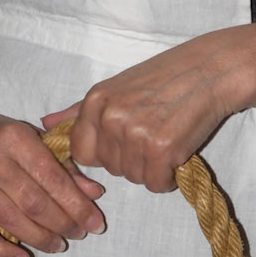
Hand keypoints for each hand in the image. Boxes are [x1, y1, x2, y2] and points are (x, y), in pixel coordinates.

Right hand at [0, 99, 106, 256]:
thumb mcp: (29, 137)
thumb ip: (62, 164)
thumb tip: (94, 192)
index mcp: (14, 139)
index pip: (52, 177)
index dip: (77, 205)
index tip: (95, 223)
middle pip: (34, 202)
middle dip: (63, 223)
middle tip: (78, 234)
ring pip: (11, 220)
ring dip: (40, 238)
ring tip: (58, 245)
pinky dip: (5, 251)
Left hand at [44, 28, 253, 193]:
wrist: (210, 70)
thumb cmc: (164, 78)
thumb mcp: (115, 87)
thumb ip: (77, 111)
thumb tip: (45, 125)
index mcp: (95, 101)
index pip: (81, 152)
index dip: (104, 154)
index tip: (124, 142)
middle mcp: (109, 117)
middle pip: (110, 168)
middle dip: (132, 160)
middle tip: (154, 132)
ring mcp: (134, 133)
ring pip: (134, 178)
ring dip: (152, 168)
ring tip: (167, 137)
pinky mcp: (161, 149)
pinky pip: (157, 185)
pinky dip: (169, 177)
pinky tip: (178, 152)